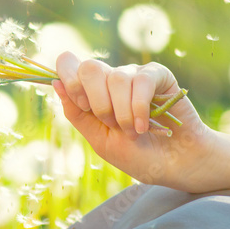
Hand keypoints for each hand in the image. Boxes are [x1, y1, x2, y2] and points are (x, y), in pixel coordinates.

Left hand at [52, 52, 219, 191]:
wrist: (175, 165)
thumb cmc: (137, 155)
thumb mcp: (99, 139)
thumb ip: (76, 113)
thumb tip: (54, 82)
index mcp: (91, 92)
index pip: (68, 63)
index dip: (70, 81)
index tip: (84, 107)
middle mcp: (110, 79)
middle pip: (89, 67)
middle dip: (97, 102)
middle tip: (111, 124)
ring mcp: (134, 76)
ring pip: (115, 78)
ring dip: (122, 113)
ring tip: (134, 133)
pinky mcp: (158, 76)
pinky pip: (140, 80)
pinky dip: (139, 107)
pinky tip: (144, 125)